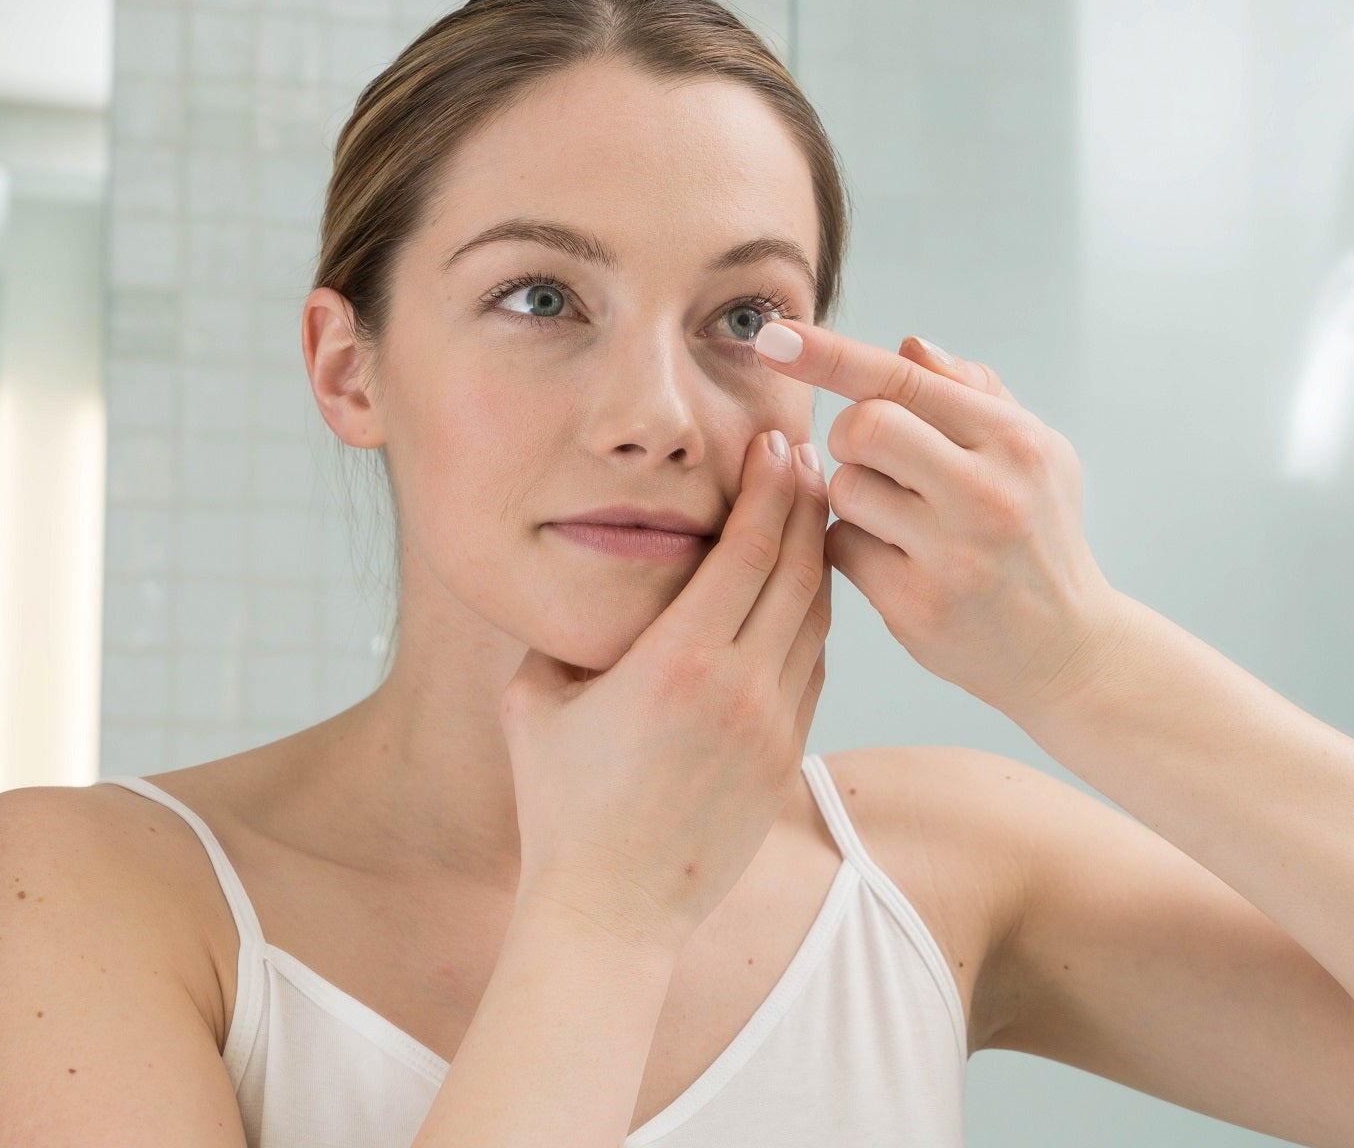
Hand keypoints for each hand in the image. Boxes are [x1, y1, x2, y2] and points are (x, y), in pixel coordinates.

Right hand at [498, 428, 832, 952]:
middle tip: (805, 455)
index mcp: (678, 661)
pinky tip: (802, 594)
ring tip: (811, 512)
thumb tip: (576, 580)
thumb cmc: (560, 805)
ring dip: (818, 559)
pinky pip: (814, 668)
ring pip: (817, 619)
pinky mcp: (787, 758)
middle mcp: (741, 687)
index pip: (749, 549)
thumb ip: (562, 630)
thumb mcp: (536, 699)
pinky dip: (813, 619)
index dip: (771, 488)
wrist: (612, 909)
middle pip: (799, 571)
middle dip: (806, 505)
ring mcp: (774, 726)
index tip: (777, 443)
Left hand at [752, 320, 1133, 718]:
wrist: (1068, 648)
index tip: (775, 339)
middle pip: (863, 427)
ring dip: (852, 497)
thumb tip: (908, 347)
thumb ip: (972, 393)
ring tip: (897, 518)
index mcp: (1014, 441)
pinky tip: (893, 561)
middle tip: (873, 461)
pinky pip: (840, 547)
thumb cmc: (1038, 534)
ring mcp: (953, 552)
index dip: (831, 355)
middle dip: (848, 436)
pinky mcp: (918, 604)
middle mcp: (988, 492)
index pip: (904, 380)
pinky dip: (852, 547)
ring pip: (844, 489)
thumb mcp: (1033, 454)